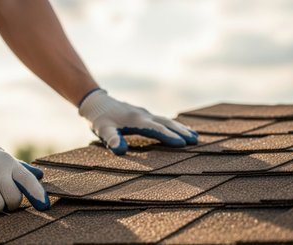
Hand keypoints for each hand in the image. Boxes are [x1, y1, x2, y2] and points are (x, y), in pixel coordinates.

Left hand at [79, 89, 197, 154]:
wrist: (96, 103)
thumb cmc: (99, 119)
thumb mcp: (102, 130)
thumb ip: (112, 139)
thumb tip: (120, 150)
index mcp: (136, 120)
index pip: (157, 129)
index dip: (169, 137)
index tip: (183, 144)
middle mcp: (144, 115)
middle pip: (166, 123)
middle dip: (181, 132)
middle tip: (196, 141)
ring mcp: (144, 114)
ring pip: (166, 120)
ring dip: (180, 128)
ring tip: (194, 136)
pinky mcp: (143, 114)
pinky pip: (161, 120)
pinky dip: (172, 125)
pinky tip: (178, 129)